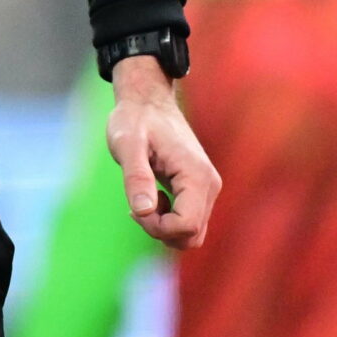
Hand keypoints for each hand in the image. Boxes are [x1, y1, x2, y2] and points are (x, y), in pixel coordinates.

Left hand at [107, 54, 219, 248]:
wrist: (148, 101)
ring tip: (142, 200)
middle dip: (160, 231)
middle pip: (192, 235)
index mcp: (196, 176)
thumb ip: (136, 177)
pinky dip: (168, 220)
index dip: (157, 227)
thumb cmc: (135, 119)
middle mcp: (210, 186)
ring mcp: (207, 189)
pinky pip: (188, 220)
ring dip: (164, 227)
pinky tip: (149, 199)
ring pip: (192, 232)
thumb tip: (143, 211)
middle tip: (136, 207)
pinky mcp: (199, 190)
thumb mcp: (127, 145)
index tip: (134, 209)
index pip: (187, 226)